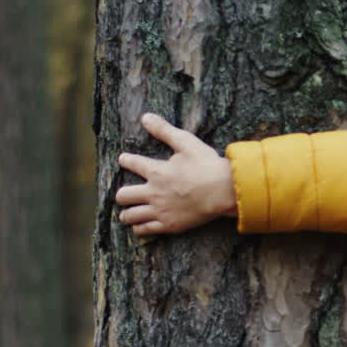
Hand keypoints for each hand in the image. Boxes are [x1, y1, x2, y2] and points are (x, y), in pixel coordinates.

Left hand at [115, 113, 236, 235]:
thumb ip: (164, 130)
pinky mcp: (169, 224)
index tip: (125, 159)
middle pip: (122, 195)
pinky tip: (140, 225)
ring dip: (126, 213)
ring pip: (129, 216)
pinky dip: (139, 227)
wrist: (224, 191)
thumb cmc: (207, 165)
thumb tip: (145, 117)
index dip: (125, 160)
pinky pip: (144, 229)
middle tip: (125, 193)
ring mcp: (160, 210)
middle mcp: (153, 192)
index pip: (130, 163)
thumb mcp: (187, 142)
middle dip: (122, 194)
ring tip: (128, 212)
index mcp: (156, 170)